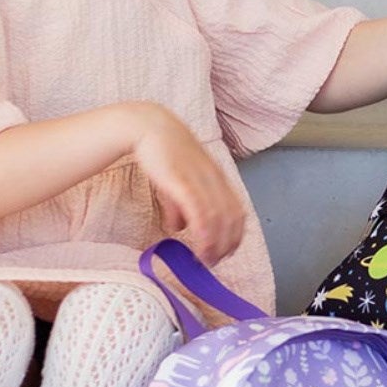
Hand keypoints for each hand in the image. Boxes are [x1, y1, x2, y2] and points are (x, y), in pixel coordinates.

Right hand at [130, 106, 245, 262]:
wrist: (148, 126)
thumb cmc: (162, 153)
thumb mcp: (177, 180)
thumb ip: (180, 205)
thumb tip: (178, 227)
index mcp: (218, 177)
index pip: (238, 212)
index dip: (235, 236)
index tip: (225, 252)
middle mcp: (215, 179)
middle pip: (232, 219)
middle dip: (226, 245)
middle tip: (214, 261)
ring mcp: (201, 180)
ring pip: (219, 219)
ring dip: (215, 245)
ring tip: (205, 259)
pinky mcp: (184, 182)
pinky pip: (201, 212)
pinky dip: (204, 234)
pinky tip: (199, 247)